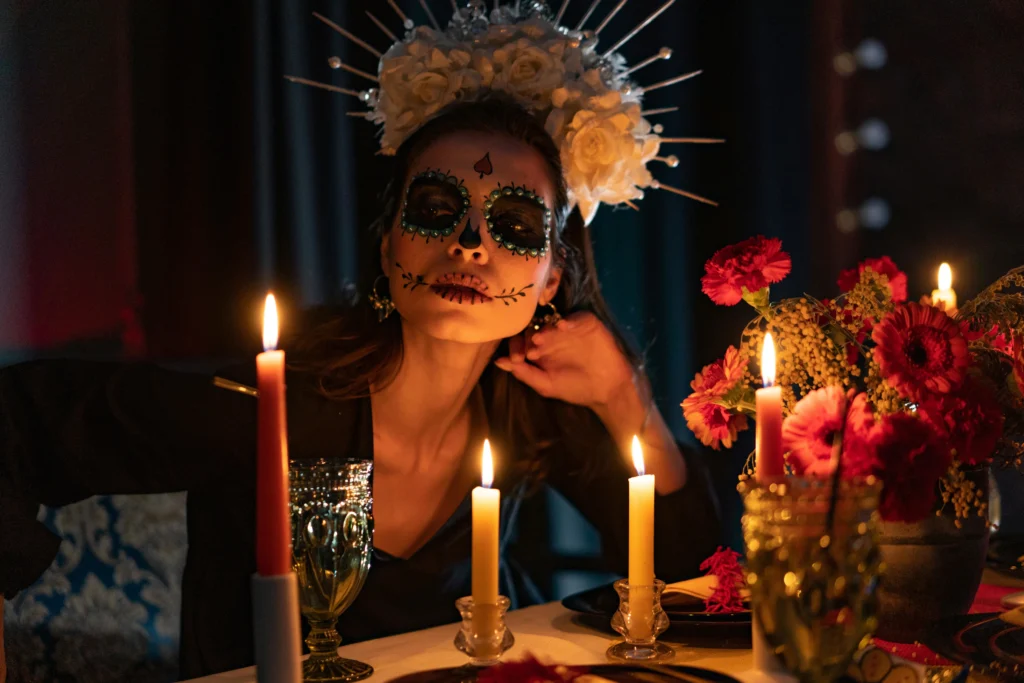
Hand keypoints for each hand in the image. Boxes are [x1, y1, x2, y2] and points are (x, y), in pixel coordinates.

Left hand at [493, 311, 634, 410]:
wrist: (607, 389)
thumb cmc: (575, 388)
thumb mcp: (546, 384)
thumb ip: (523, 373)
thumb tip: (498, 361)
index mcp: (539, 348)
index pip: (521, 340)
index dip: (517, 347)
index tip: (519, 358)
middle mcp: (551, 335)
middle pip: (534, 328)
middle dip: (529, 338)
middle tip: (530, 349)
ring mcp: (568, 328)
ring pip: (552, 322)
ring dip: (546, 330)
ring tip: (541, 339)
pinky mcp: (586, 323)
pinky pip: (576, 318)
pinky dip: (568, 321)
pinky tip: (562, 327)